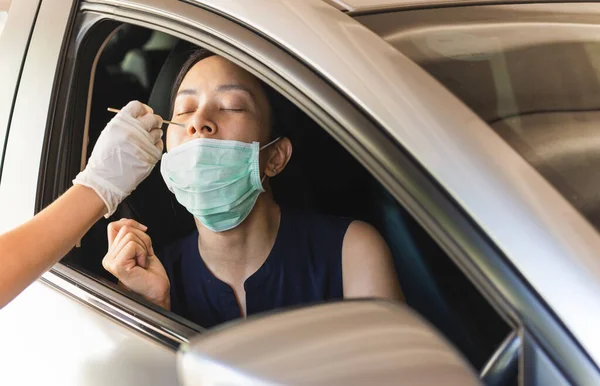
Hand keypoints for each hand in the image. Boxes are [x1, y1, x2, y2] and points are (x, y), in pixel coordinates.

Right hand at [73, 101, 163, 216]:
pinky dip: (156, 145)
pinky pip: (160, 145)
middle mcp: (134, 131)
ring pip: (158, 131)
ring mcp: (144, 143)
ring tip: (145, 140)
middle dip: (153, 120)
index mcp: (122, 122)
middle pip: (152, 117)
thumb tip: (139, 116)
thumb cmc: (105, 158)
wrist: (105, 179)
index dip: (143, 109)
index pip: (138, 106)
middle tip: (150, 125)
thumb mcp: (109, 133)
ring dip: (155, 133)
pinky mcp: (152, 155)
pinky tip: (148, 148)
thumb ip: (124, 122)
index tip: (145, 113)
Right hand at [102, 219, 169, 308]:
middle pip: (125, 229)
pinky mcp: (117, 265)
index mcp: (112, 253)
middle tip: (144, 256)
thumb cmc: (151, 274)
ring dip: (144, 247)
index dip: (131, 224)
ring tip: (143, 261)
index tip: (143, 231)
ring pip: (130, 236)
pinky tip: (142, 265)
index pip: (114, 226)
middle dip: (143, 239)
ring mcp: (111, 262)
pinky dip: (143, 252)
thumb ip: (131, 235)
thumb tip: (127, 222)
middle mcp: (108, 258)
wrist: (157, 291)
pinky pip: (133, 245)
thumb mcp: (141, 248)